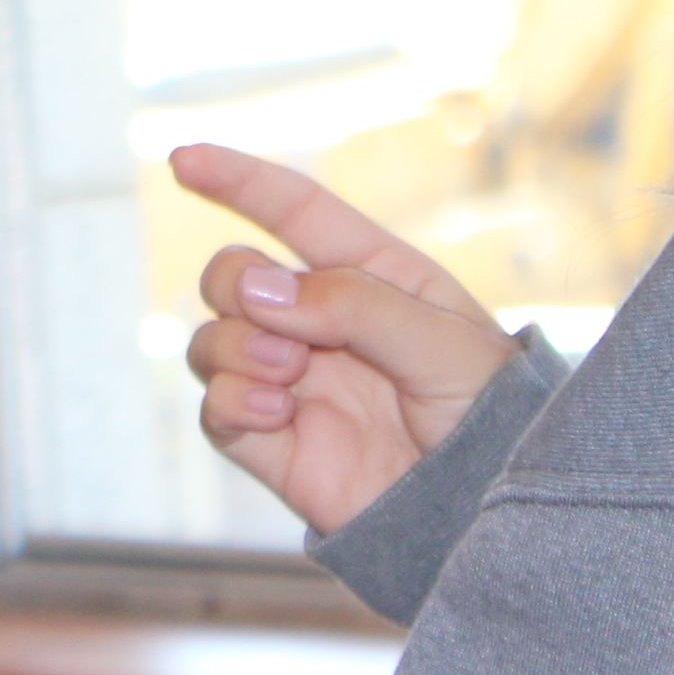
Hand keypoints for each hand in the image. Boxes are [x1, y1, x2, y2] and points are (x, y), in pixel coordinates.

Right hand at [175, 144, 516, 538]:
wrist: (488, 515)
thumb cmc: (490, 418)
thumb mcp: (444, 345)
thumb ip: (355, 304)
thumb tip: (260, 285)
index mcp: (372, 278)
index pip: (296, 212)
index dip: (239, 181)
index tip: (183, 159)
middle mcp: (322, 324)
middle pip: (235, 275)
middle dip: (236, 285)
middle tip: (281, 329)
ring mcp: (294, 384)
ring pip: (212, 340)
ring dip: (233, 347)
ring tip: (287, 378)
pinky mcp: (275, 445)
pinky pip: (215, 409)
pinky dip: (229, 401)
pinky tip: (274, 413)